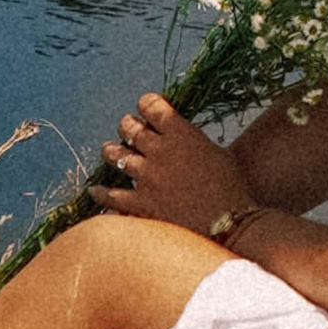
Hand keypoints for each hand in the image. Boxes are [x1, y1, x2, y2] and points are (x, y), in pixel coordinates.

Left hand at [96, 93, 250, 237]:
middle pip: (132, 129)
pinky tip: (95, 191)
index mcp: (181, 134)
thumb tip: (178, 142)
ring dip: (111, 150)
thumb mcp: (216, 154)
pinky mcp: (141, 204)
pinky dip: (101, 192)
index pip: (153, 107)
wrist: (230, 224)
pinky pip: (112, 196)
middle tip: (125, 126)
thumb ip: (193, 144)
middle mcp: (160, 150)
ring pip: (117, 156)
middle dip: (127, 125)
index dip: (146, 103)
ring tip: (107, 149)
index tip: (143, 105)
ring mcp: (147, 177)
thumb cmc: (232, 189)